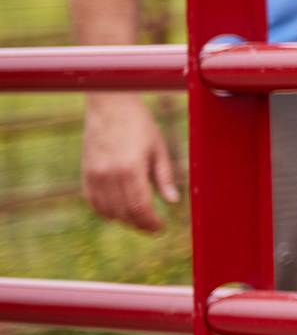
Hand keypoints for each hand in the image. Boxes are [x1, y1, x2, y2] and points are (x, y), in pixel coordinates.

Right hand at [81, 94, 179, 232]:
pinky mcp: (85, 173)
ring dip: (124, 220)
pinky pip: (93, 202)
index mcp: (131, 169)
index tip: (160, 228)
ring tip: (139, 220)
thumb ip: (164, 177)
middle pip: (124, 213)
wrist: (109, 106)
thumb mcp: (158, 148)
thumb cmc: (139, 124)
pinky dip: (106, 211)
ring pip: (108, 211)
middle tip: (153, 227)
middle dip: (140, 224)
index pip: (140, 208)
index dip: (151, 223)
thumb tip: (173, 202)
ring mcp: (94, 175)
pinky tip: (119, 212)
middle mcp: (109, 175)